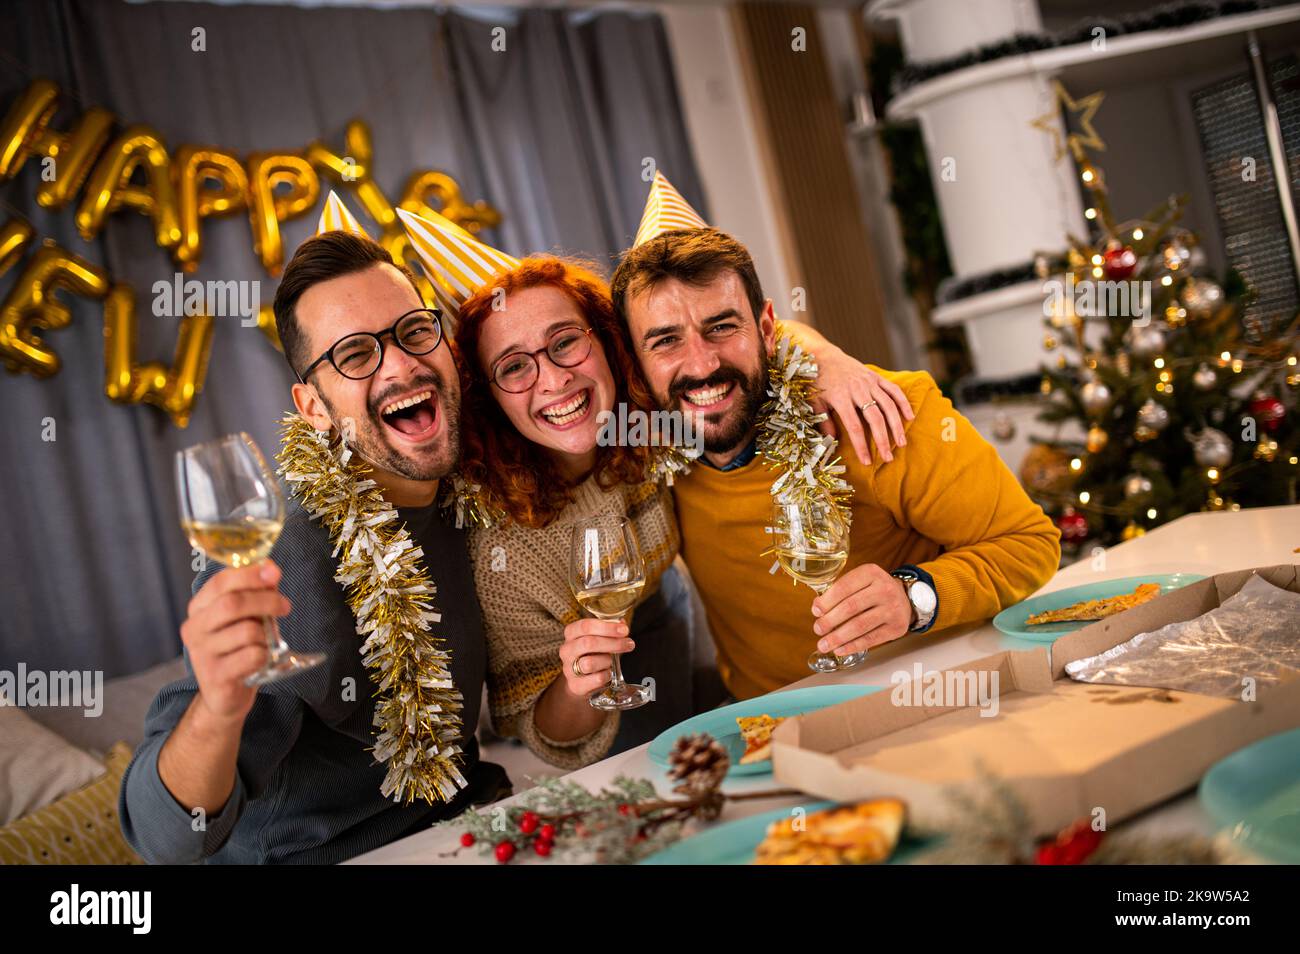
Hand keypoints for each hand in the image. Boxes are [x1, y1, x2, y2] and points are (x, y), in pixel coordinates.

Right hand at [181, 562, 291, 723]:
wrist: (225, 694)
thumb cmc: (238, 648)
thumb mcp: (246, 617)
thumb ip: (256, 592)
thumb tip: (270, 567)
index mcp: (199, 608)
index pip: (220, 582)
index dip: (250, 574)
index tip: (274, 572)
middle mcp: (194, 628)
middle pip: (232, 604)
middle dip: (266, 601)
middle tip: (284, 606)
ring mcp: (201, 653)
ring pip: (247, 631)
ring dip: (266, 635)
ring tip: (264, 643)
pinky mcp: (215, 676)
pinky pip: (252, 656)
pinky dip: (264, 656)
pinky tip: (258, 661)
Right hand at [558, 618, 633, 697]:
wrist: (581, 680)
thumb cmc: (592, 654)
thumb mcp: (599, 638)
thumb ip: (610, 630)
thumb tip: (622, 624)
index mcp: (571, 633)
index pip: (585, 626)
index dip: (607, 627)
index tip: (624, 629)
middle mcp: (567, 650)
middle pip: (588, 643)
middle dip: (613, 643)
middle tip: (628, 644)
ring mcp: (569, 669)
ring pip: (590, 663)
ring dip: (607, 661)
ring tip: (613, 661)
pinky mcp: (575, 685)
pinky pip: (596, 679)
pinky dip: (607, 675)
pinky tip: (609, 672)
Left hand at [810, 349, 912, 465]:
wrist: (823, 357)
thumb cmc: (817, 383)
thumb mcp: (815, 403)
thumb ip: (824, 421)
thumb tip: (832, 440)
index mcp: (840, 397)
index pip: (854, 426)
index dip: (861, 445)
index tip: (867, 462)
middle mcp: (857, 389)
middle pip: (874, 418)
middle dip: (882, 440)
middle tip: (888, 458)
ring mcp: (869, 382)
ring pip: (888, 405)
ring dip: (896, 425)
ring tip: (901, 443)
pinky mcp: (876, 377)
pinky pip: (893, 390)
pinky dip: (903, 403)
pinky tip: (910, 417)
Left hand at [811, 564, 912, 657]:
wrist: (904, 598)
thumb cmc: (874, 590)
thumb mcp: (860, 581)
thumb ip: (839, 591)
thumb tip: (817, 608)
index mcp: (871, 573)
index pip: (844, 587)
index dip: (827, 601)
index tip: (815, 611)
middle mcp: (884, 589)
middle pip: (851, 607)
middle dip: (830, 621)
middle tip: (818, 629)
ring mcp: (892, 609)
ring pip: (860, 625)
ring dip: (838, 637)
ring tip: (824, 645)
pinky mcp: (897, 627)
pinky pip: (871, 639)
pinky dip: (852, 646)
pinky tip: (840, 649)